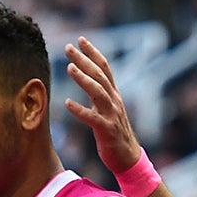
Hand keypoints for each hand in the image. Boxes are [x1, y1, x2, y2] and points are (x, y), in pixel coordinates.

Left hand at [63, 37, 142, 177]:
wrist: (128, 157)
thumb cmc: (114, 134)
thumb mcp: (107, 109)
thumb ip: (99, 94)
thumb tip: (86, 80)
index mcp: (113, 94)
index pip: (104, 67)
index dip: (93, 52)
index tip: (81, 39)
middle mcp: (114, 100)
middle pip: (99, 75)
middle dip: (84, 59)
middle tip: (69, 47)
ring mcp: (111, 114)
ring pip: (98, 92)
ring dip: (84, 79)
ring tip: (70, 68)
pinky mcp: (106, 130)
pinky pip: (92, 118)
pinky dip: (80, 110)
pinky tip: (67, 104)